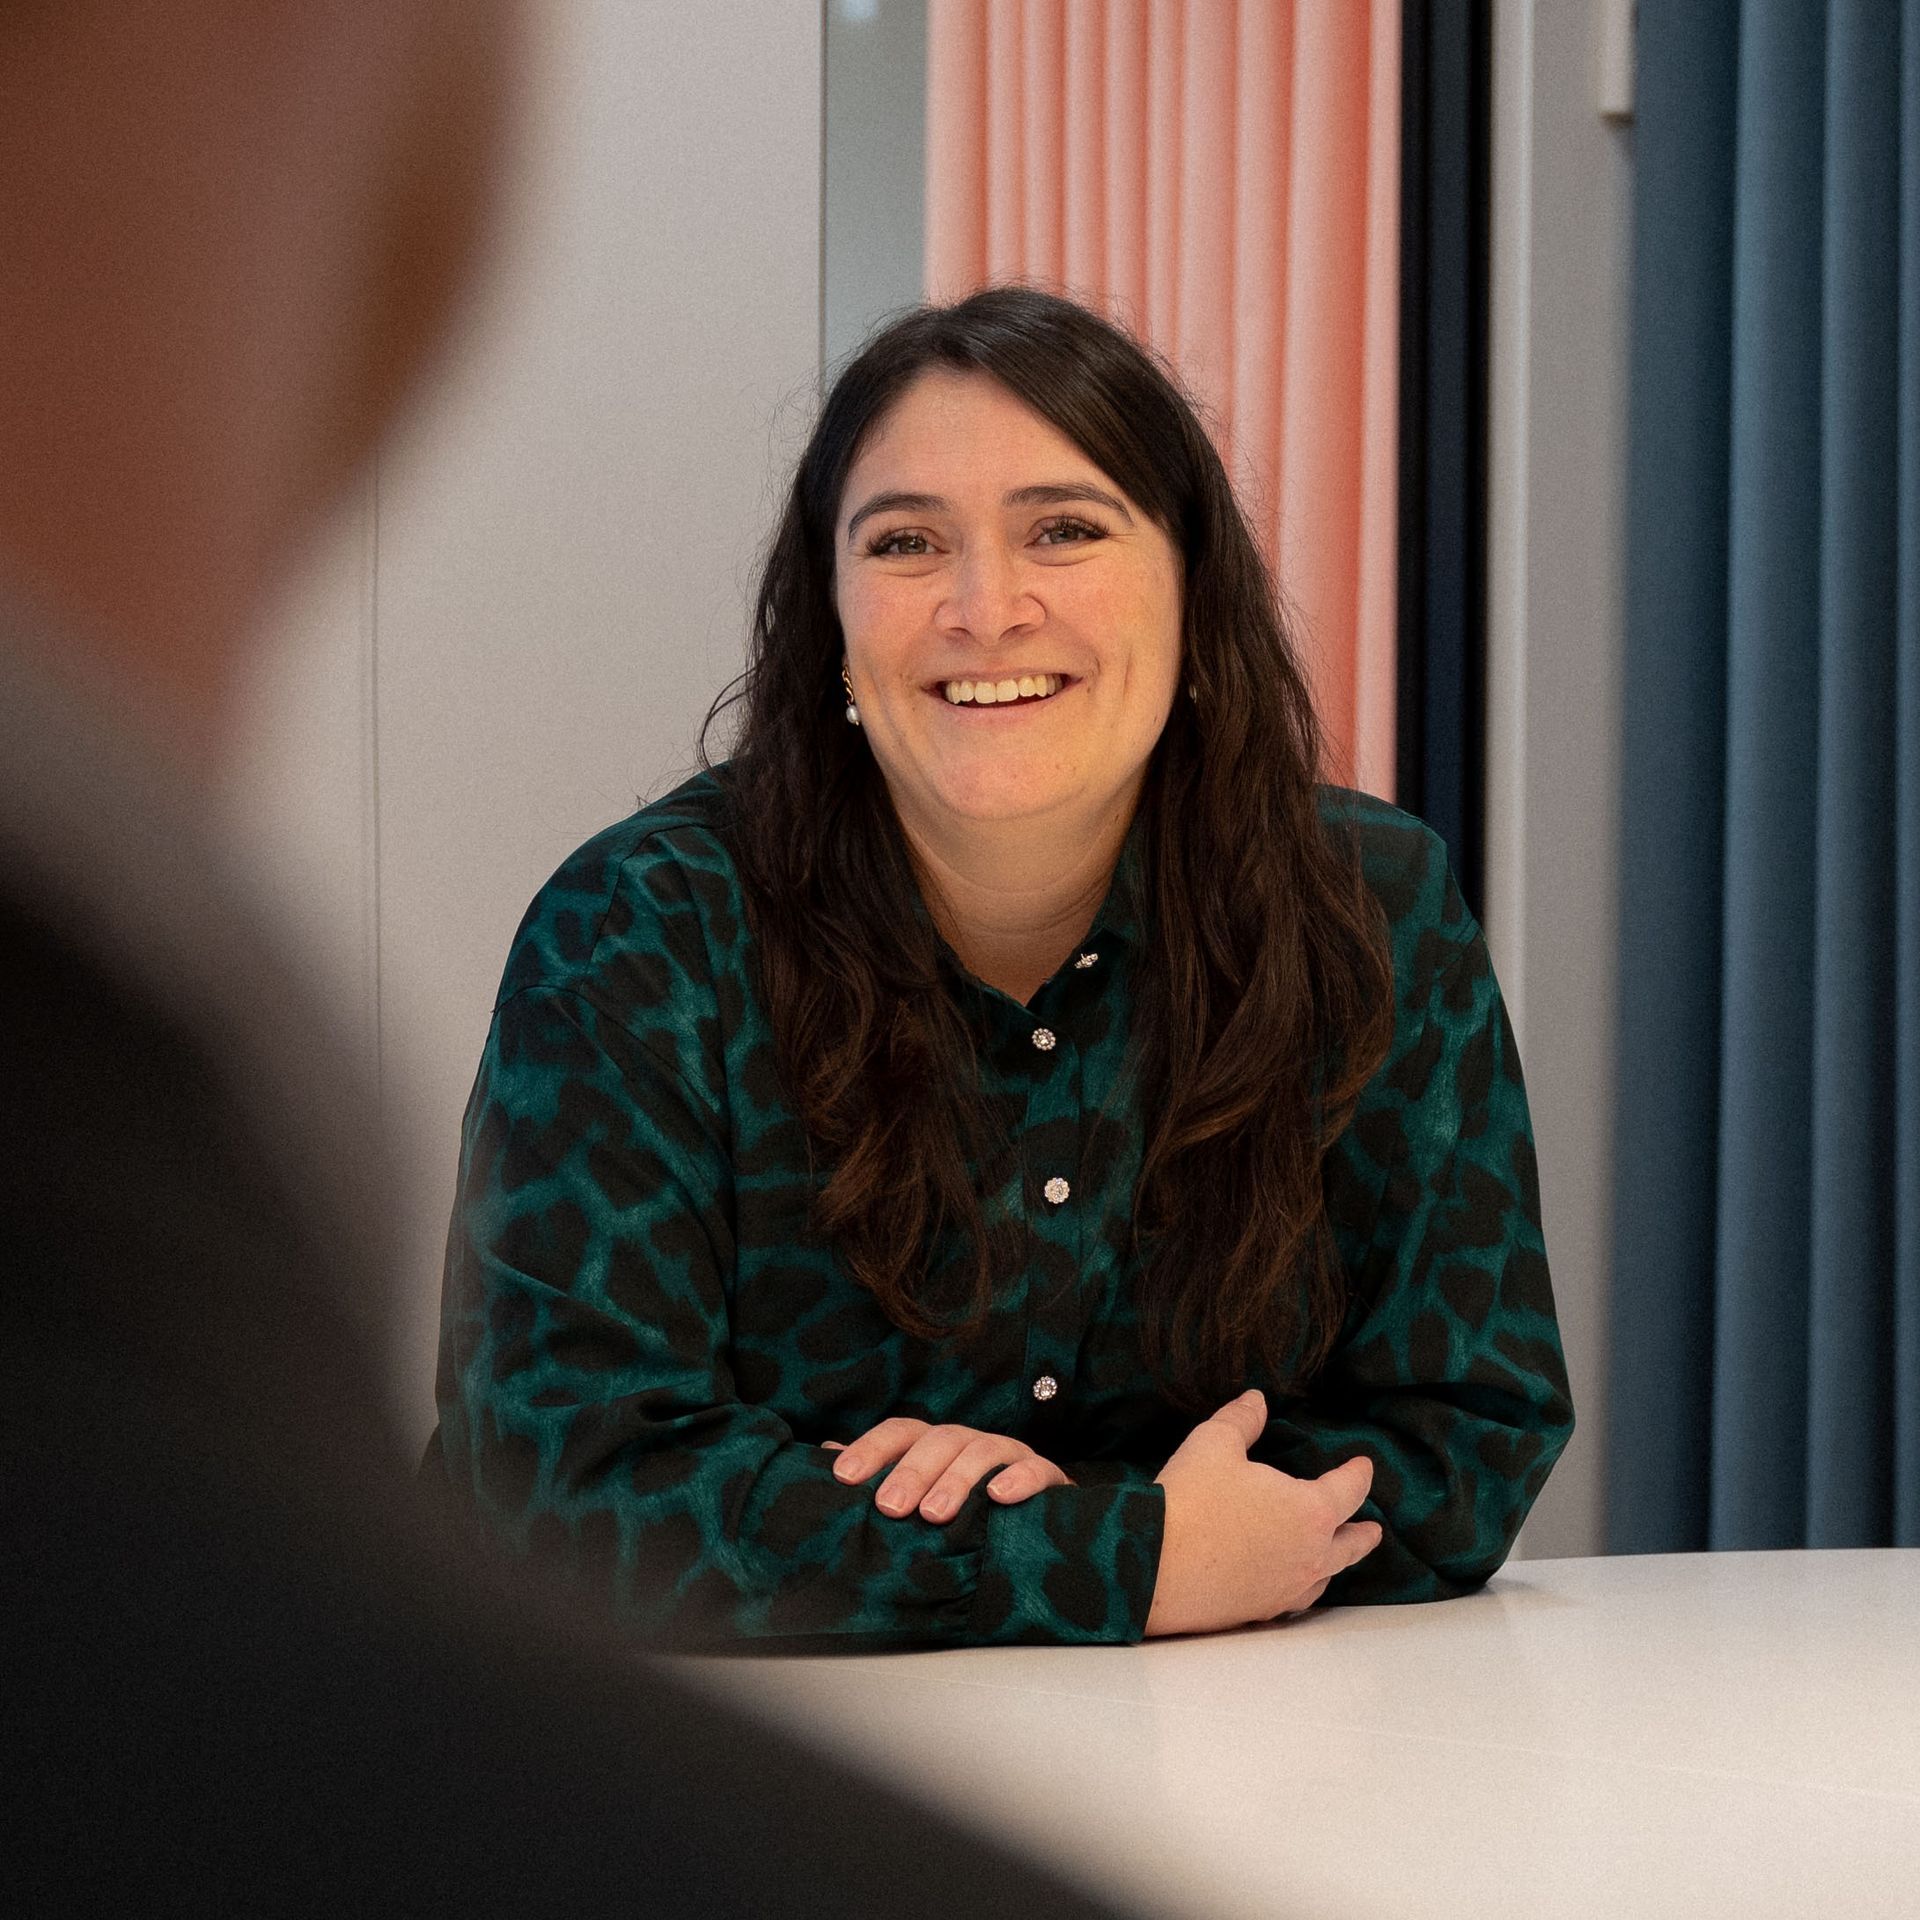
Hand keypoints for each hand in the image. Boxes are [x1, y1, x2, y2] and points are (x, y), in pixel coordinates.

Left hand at [826, 1419, 1069, 1523]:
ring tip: (934, 1514)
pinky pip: (1035, 1469)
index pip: (901, 1432)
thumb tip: (825, 1454)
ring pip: (982, 1451)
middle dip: (912, 1471)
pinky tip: (999, 1498)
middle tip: (889, 1506)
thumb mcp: (918, 1495)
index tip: (843, 1475)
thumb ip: (877, 1477)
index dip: (871, 1448)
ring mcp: (1010, 1454)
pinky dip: (1018, 1479)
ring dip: (956, 1480)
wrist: (1037, 1525)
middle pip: (939, 1439)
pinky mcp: (1048, 1477)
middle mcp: (969, 1442)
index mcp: (935, 1444)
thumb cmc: (964, 1510)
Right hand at [1145, 1389, 1382, 1637]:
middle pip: (1349, 1545)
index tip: (1364, 1466)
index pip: (1348, 1491)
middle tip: (1374, 1530)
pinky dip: (1304, 1588)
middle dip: (1362, 1534)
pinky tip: (1294, 1586)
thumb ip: (1242, 1419)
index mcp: (1310, 1511)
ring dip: (1336, 1563)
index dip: (1358, 1475)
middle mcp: (1309, 1555)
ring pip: (1325, 1577)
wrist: (1154, 1564)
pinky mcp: (1260, 1610)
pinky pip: (1296, 1599)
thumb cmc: (1191, 1499)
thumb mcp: (1215, 1443)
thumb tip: (1256, 1400)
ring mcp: (1286, 1588)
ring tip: (1337, 1557)